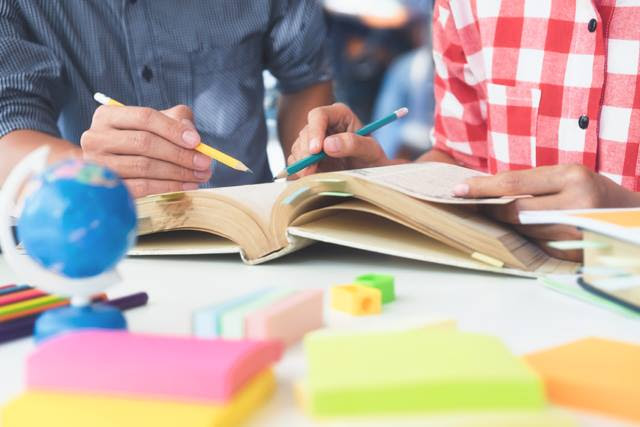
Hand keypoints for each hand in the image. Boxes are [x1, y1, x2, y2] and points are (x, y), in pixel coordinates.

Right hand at [81, 104, 211, 197]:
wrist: (117, 165)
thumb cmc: (142, 139)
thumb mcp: (159, 122)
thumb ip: (177, 120)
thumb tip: (192, 136)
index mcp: (108, 115)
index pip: (145, 117)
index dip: (173, 129)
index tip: (197, 142)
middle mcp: (96, 137)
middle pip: (144, 143)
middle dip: (180, 154)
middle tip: (204, 163)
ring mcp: (98, 164)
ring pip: (144, 166)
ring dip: (178, 172)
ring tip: (200, 175)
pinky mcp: (107, 187)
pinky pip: (141, 187)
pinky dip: (168, 187)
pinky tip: (186, 185)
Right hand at [287, 103, 391, 177]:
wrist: (370, 176)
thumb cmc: (373, 160)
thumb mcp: (371, 151)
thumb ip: (354, 144)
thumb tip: (328, 144)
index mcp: (339, 115)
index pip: (319, 115)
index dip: (315, 131)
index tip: (316, 150)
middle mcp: (324, 124)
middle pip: (305, 133)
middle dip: (306, 152)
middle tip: (310, 170)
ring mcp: (314, 140)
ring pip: (298, 147)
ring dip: (301, 162)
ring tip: (312, 175)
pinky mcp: (307, 156)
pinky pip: (295, 160)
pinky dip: (298, 169)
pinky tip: (309, 177)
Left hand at [453, 164, 639, 260]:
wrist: (632, 218)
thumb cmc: (594, 191)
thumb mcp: (569, 176)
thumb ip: (533, 183)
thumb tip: (488, 191)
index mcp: (572, 177)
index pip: (514, 183)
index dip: (482, 187)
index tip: (458, 189)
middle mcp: (576, 204)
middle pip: (515, 211)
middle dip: (489, 209)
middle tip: (469, 204)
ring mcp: (576, 232)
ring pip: (523, 231)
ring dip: (503, 225)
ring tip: (491, 215)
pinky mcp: (575, 254)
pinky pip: (536, 246)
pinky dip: (523, 238)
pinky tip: (515, 232)